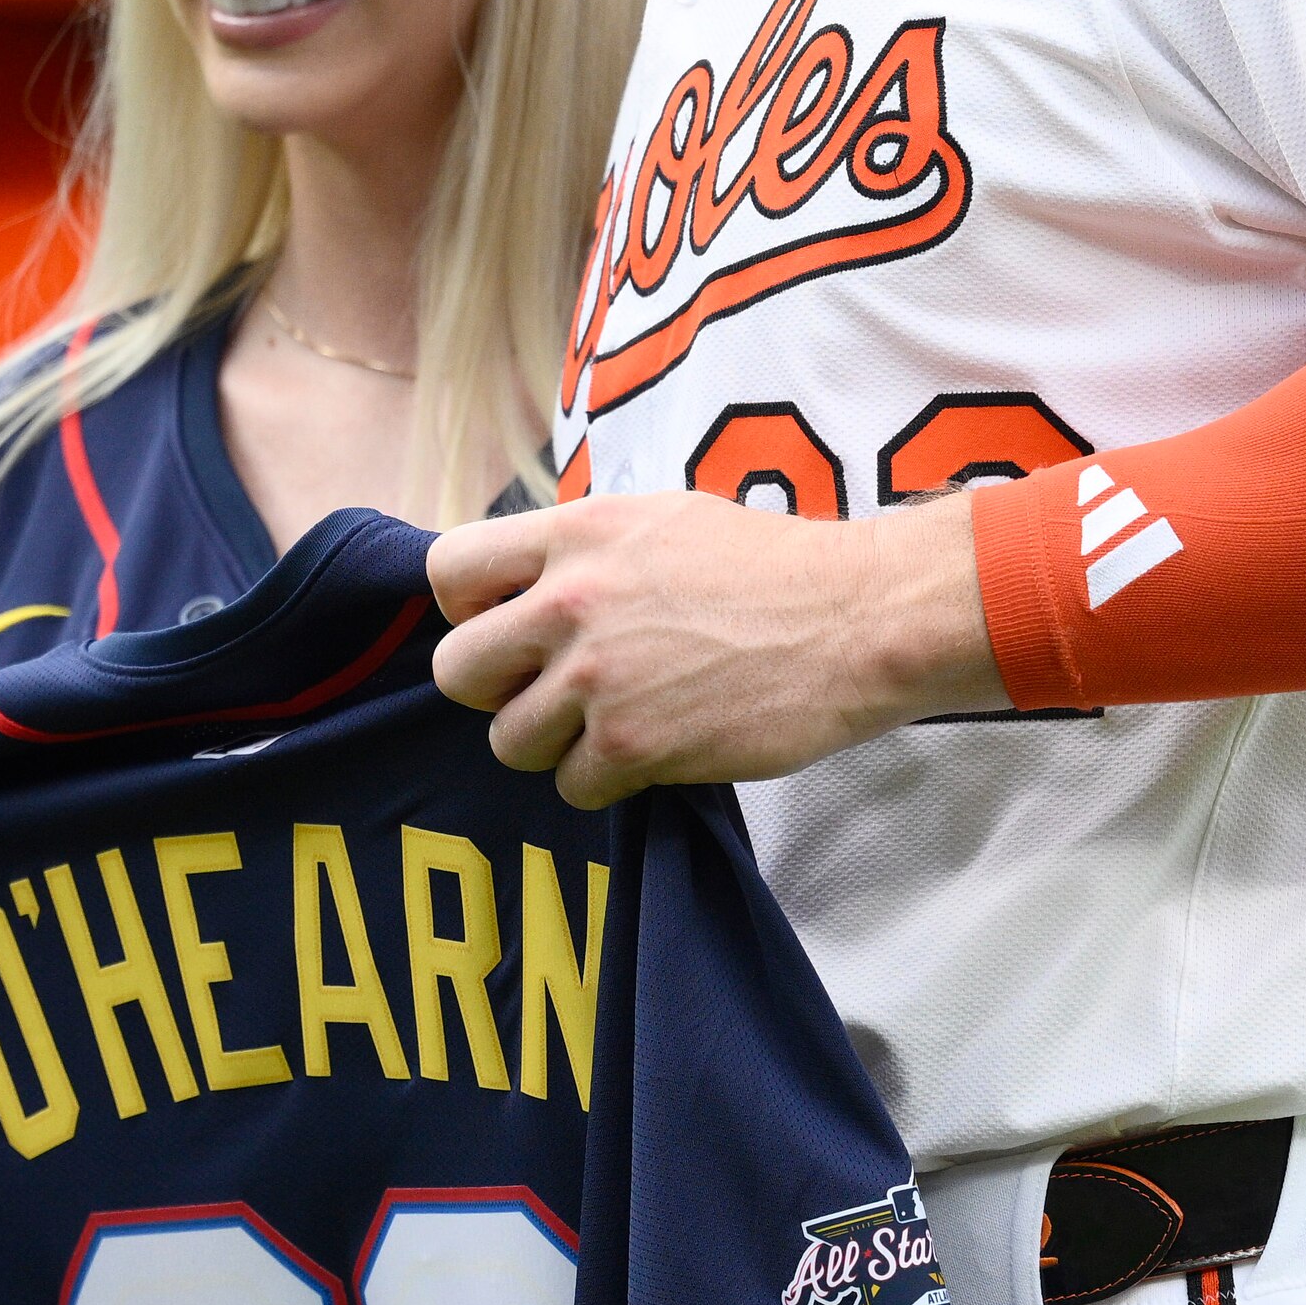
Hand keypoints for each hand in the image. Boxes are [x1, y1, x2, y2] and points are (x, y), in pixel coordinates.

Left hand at [425, 492, 1005, 808]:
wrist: (856, 620)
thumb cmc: (773, 568)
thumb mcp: (663, 519)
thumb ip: (586, 550)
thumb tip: (527, 588)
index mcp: (577, 532)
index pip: (449, 571)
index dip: (467, 610)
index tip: (506, 627)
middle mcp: (571, 601)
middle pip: (458, 670)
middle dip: (497, 689)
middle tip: (550, 690)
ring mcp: (597, 678)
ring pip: (509, 742)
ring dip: (553, 744)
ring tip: (614, 724)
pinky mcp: (631, 746)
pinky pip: (570, 786)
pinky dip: (606, 780)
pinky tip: (656, 749)